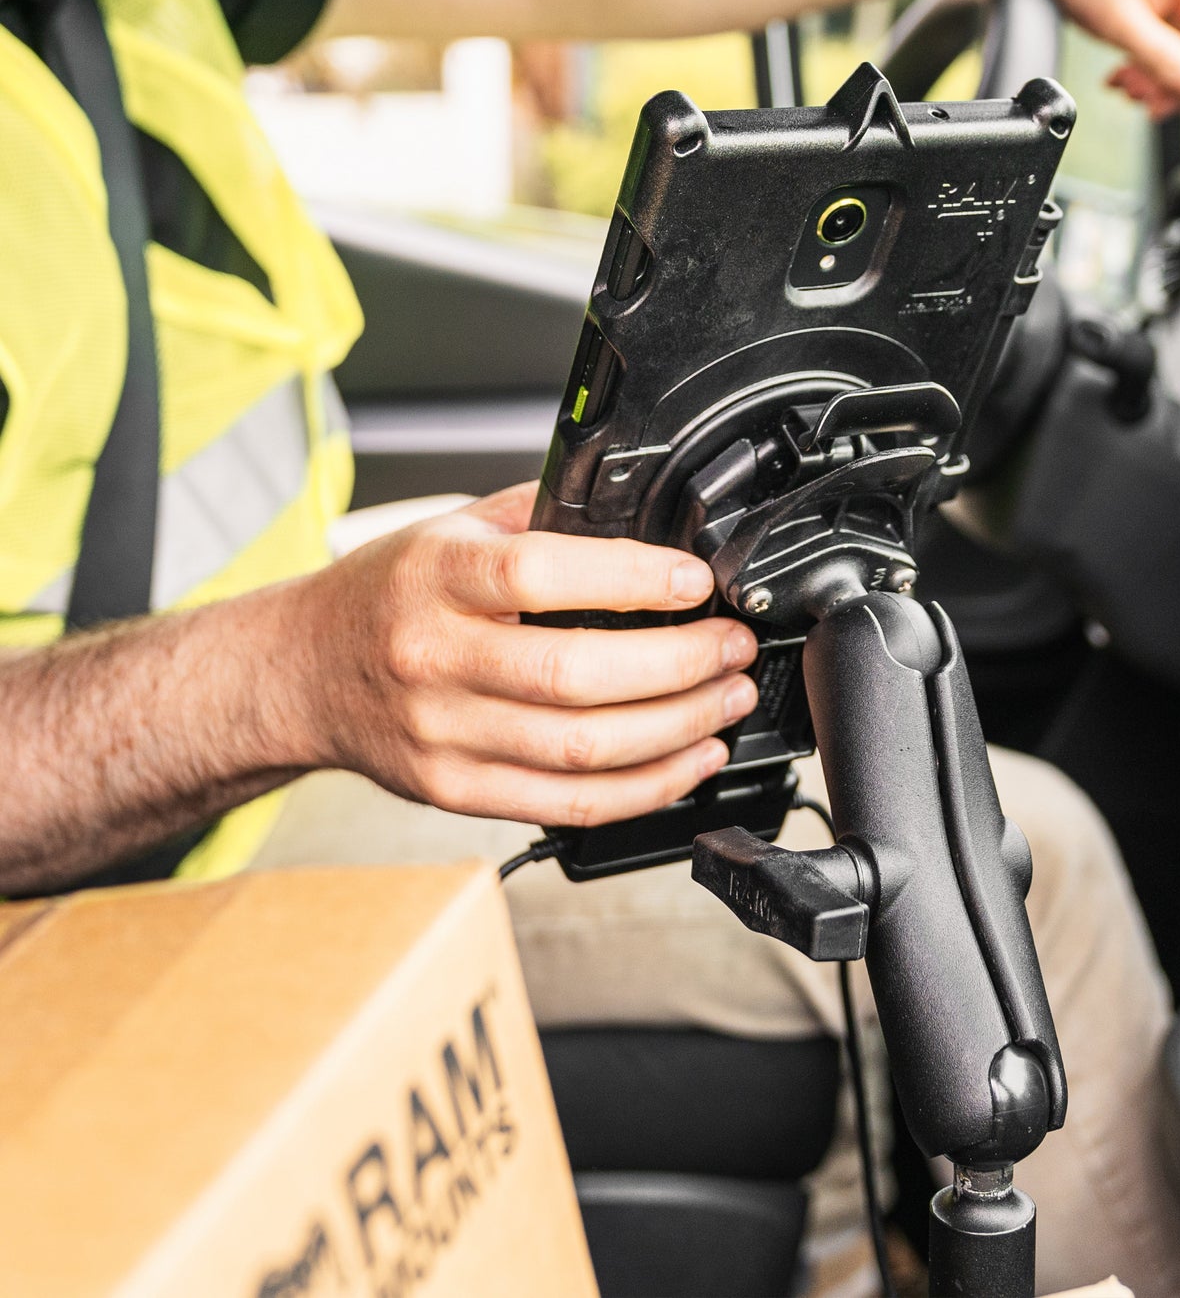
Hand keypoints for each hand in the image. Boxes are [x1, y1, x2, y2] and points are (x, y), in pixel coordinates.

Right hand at [298, 482, 758, 824]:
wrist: (302, 673)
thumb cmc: (387, 595)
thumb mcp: (448, 527)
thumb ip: (538, 519)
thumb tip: (643, 518)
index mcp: (436, 577)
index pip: (541, 576)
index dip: (632, 579)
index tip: (695, 581)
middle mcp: (434, 658)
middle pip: (576, 676)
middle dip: (680, 665)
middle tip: (732, 649)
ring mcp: (443, 736)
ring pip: (583, 750)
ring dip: (679, 729)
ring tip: (727, 701)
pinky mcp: (455, 792)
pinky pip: (568, 806)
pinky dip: (645, 788)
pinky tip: (689, 760)